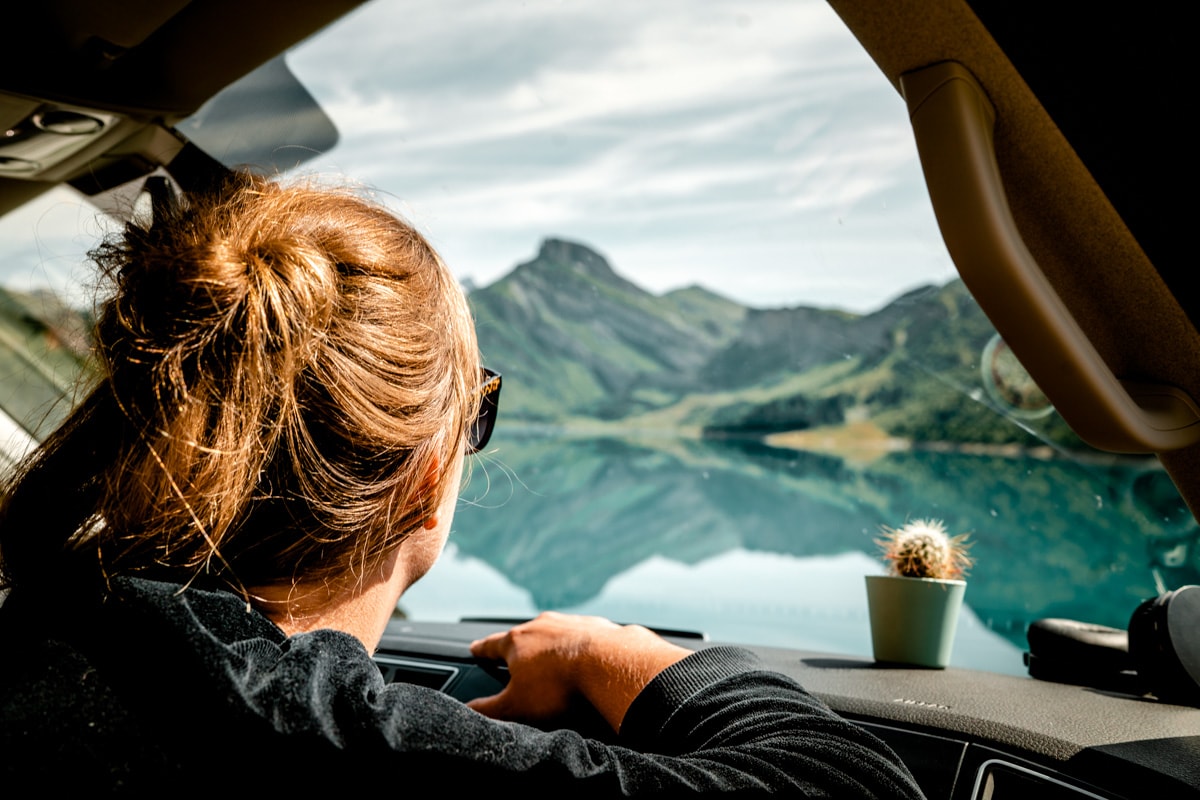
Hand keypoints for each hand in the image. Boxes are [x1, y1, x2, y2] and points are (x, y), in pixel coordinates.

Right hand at [466, 611, 691, 732]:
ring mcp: (572, 623)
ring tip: (555, 665)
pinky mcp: (599, 627)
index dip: (481, 649)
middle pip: (525, 636)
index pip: (491, 644)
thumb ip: (489, 710)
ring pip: (556, 633)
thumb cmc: (560, 685)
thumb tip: (467, 712)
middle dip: (521, 649)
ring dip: (553, 646)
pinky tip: (588, 663)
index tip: (475, 648)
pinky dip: (582, 649)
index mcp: (517, 641)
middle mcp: (543, 625)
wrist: (609, 665)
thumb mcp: (516, 706)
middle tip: (518, 661)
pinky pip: (585, 637)